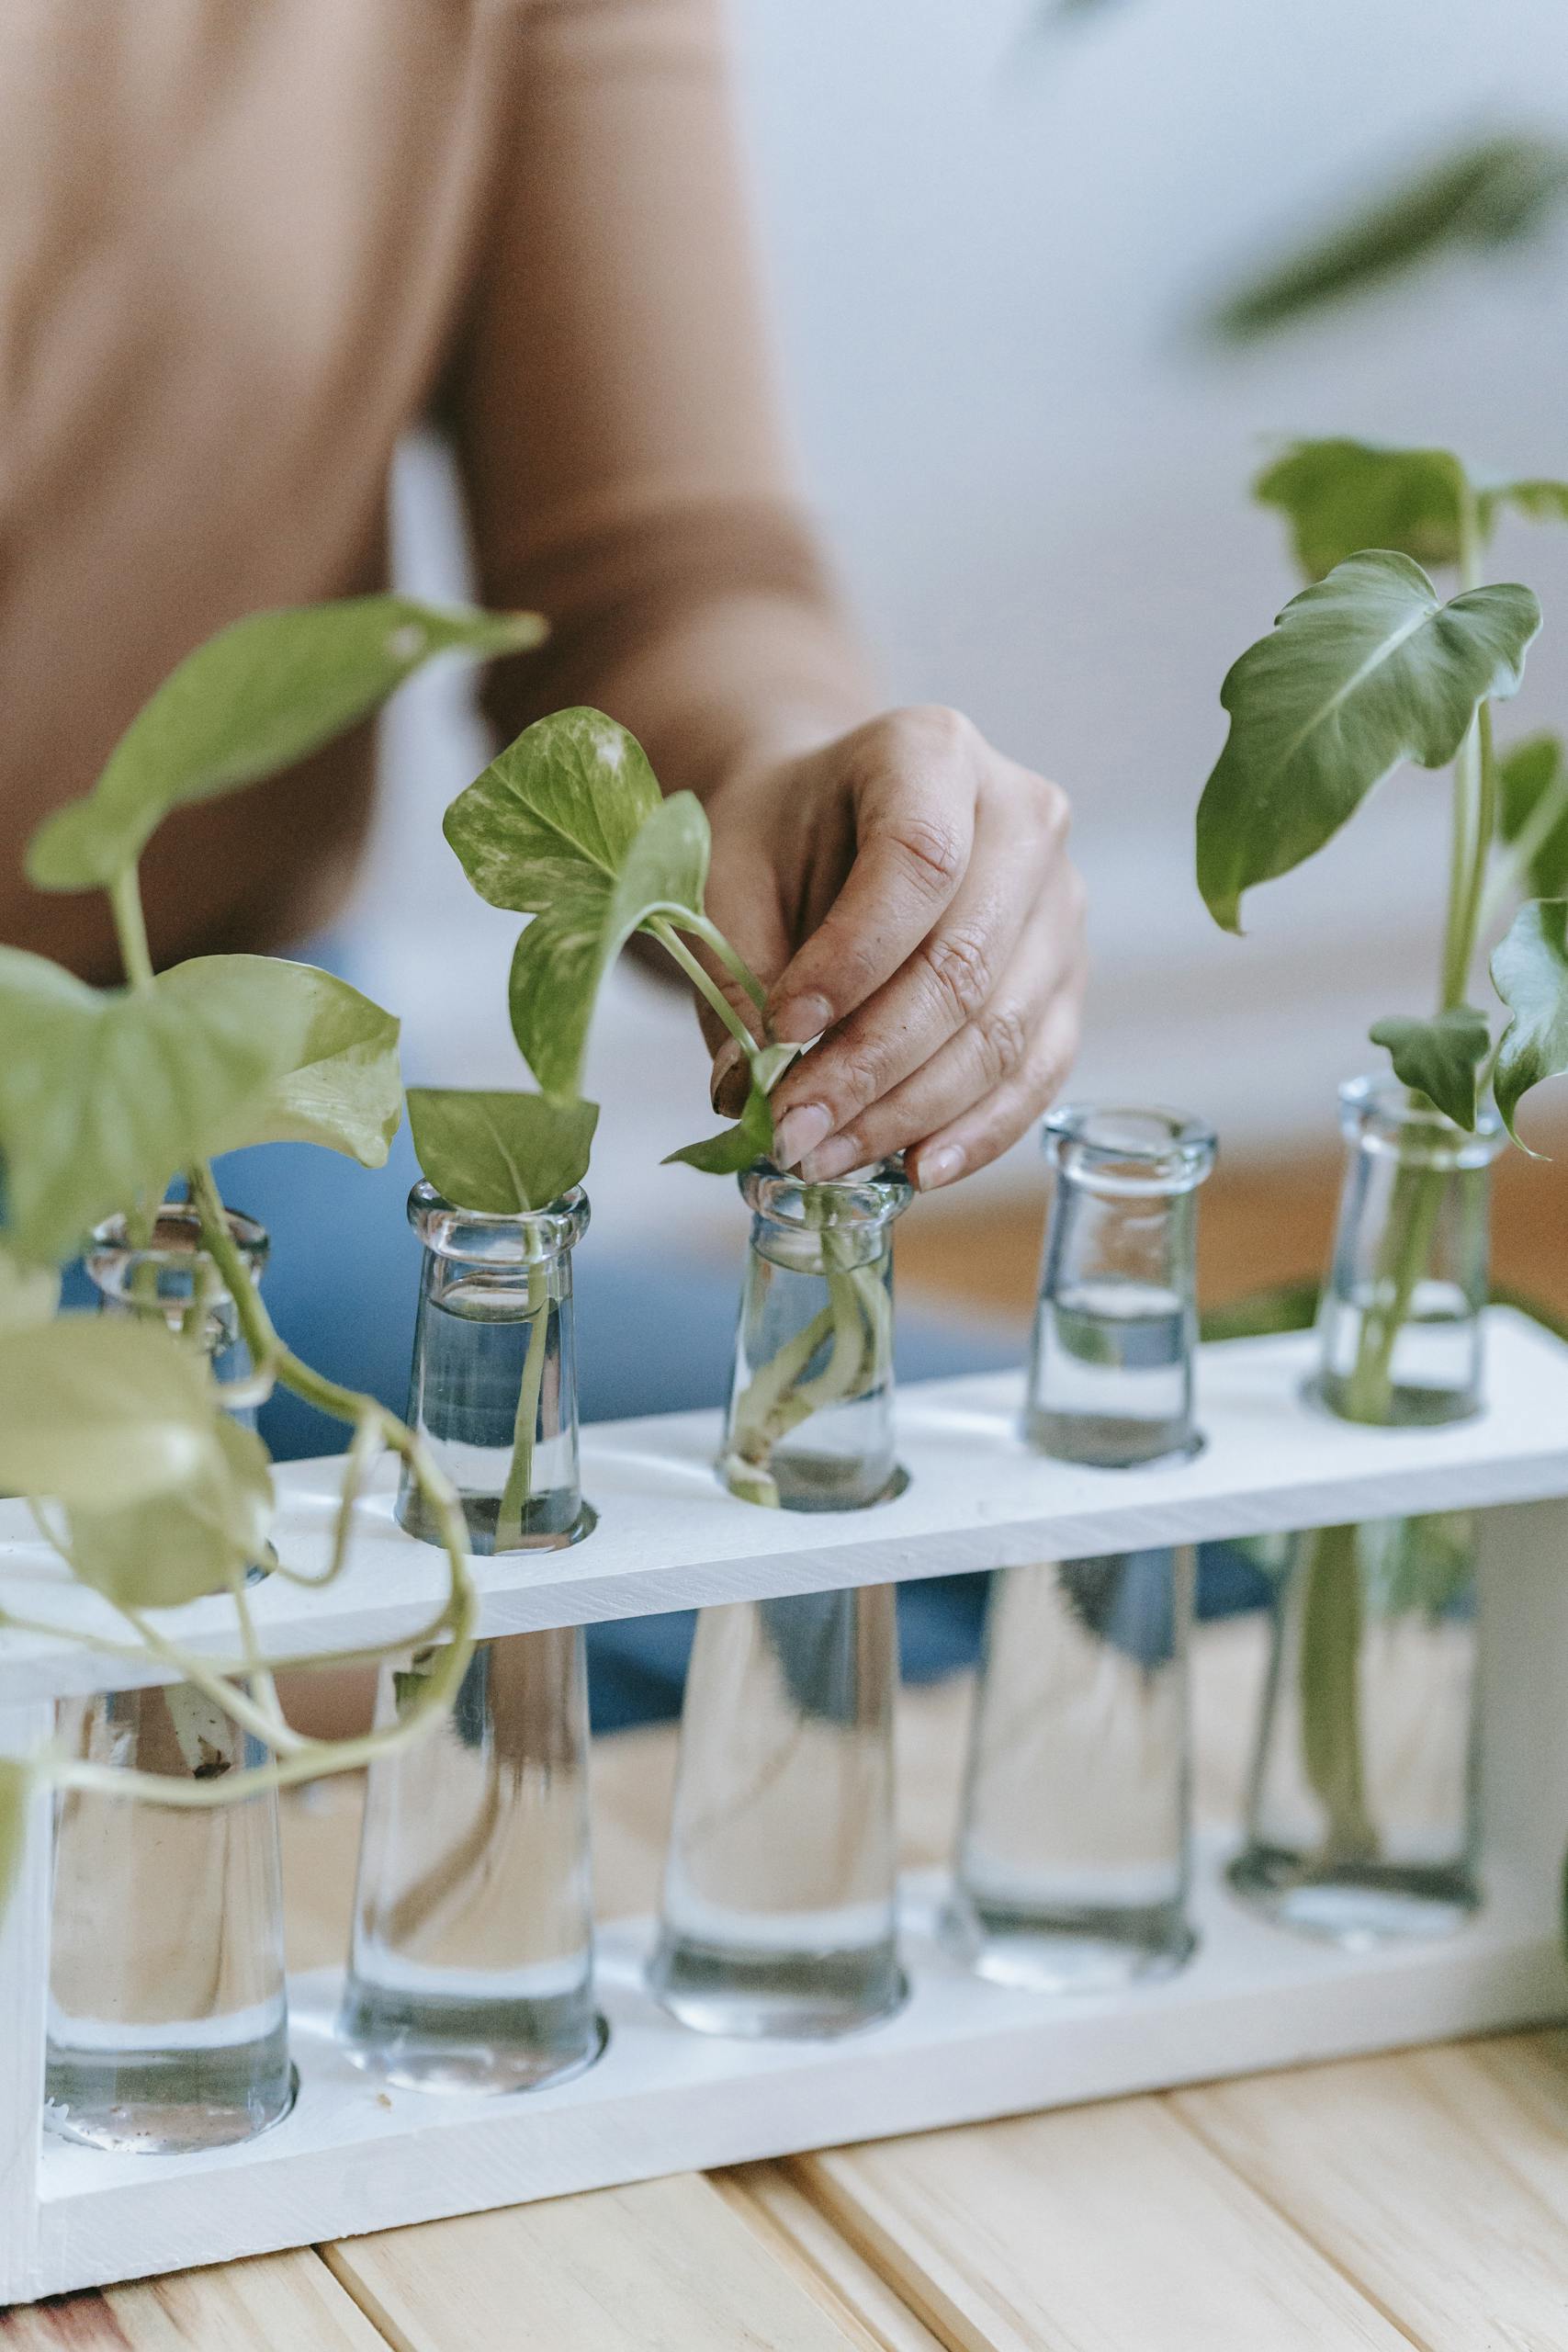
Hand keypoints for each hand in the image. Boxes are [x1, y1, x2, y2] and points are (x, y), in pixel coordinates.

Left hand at [697, 706, 1085, 1190]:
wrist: (837, 823)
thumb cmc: (782, 837)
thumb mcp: (730, 872)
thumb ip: (734, 968)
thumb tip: (744, 1090)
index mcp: (935, 752)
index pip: (917, 860)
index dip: (852, 960)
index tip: (780, 1033)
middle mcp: (1025, 817)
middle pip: (964, 961)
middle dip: (871, 1063)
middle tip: (792, 1132)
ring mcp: (1062, 901)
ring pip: (1003, 1029)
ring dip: (910, 1111)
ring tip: (825, 1158)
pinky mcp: (1069, 978)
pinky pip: (1039, 1070)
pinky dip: (976, 1131)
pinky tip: (913, 1169)